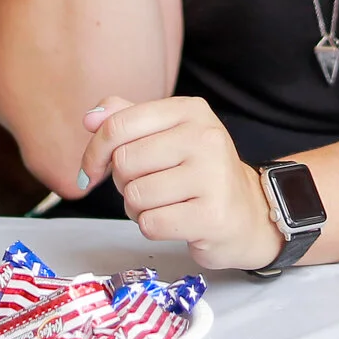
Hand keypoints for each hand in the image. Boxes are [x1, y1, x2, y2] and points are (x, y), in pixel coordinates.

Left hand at [79, 96, 283, 271]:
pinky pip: (151, 224)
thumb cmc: (199, 173)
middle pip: (124, 162)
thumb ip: (127, 120)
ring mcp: (212, 176)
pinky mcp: (212, 215)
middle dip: (123, 182)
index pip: (119, 124)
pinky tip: (175, 220)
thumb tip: (90, 118)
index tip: (95, 169)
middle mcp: (205, 137)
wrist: (248, 213)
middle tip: (148, 186)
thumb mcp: (167, 135)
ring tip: (164, 204)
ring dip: (138, 208)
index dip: (96, 151)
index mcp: (190, 110)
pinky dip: (153, 227)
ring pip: (135, 195)